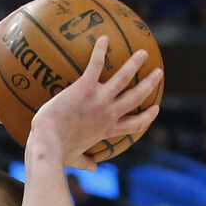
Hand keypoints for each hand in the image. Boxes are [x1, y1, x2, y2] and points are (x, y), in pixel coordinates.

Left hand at [29, 35, 161, 170]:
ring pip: (124, 78)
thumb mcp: (75, 158)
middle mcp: (109, 113)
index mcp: (107, 129)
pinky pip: (95, 65)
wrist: (48, 141)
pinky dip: (100, 50)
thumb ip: (86, 162)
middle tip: (158, 73)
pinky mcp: (85, 88)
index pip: (134, 124)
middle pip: (136, 97)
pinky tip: (103, 37)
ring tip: (142, 53)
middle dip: (149, 84)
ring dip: (135, 64)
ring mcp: (99, 99)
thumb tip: (93, 169)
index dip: (147, 117)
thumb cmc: (58, 152)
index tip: (155, 109)